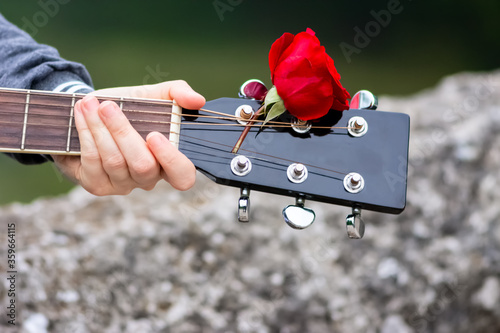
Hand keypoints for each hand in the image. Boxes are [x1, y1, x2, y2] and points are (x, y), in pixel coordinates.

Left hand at [52, 80, 204, 194]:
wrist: (92, 113)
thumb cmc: (129, 107)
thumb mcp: (154, 95)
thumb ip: (178, 93)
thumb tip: (198, 100)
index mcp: (169, 160)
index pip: (183, 176)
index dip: (172, 161)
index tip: (155, 135)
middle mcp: (148, 177)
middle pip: (142, 166)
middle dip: (122, 133)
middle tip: (108, 107)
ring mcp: (123, 184)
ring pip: (114, 161)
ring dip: (99, 129)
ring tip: (90, 104)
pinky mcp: (98, 185)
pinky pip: (93, 162)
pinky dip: (86, 135)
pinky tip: (81, 116)